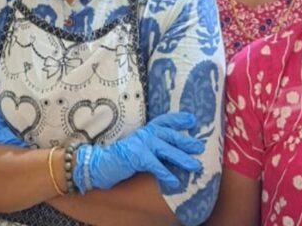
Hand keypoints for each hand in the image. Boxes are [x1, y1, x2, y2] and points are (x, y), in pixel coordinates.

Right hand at [75, 112, 203, 192]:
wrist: (101, 163)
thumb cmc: (122, 155)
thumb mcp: (139, 144)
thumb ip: (153, 142)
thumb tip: (174, 148)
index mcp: (146, 129)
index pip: (165, 120)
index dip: (178, 119)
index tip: (192, 120)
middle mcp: (146, 134)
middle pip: (170, 135)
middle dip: (186, 141)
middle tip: (200, 147)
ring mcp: (142, 144)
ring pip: (167, 150)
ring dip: (182, 159)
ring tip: (195, 166)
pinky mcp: (138, 157)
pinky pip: (156, 166)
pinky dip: (166, 174)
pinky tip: (175, 182)